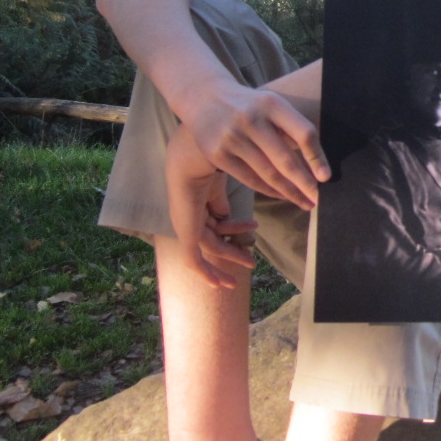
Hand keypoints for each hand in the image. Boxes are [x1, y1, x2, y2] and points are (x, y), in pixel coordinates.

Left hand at [167, 125, 258, 288]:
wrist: (197, 156)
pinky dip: (206, 273)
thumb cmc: (209, 163)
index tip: (254, 227)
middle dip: (233, 250)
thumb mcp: (218, 186)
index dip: (233, 228)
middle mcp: (188, 217)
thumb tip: (226, 215)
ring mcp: (186, 226)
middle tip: (252, 261)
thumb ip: (220, 202)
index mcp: (195, 203)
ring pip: (211, 249)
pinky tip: (220, 284)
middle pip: (213, 239)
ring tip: (251, 261)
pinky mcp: (186, 234)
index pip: (214, 222)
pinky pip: (193, 260)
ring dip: (231, 257)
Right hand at [183, 82, 328, 210]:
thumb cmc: (249, 105)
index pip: (303, 133)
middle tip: (318, 200)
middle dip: (305, 184)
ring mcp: (232, 137)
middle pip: (285, 159)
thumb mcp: (271, 105)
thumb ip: (290, 128)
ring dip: (289, 192)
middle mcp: (251, 119)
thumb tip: (317, 167)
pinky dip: (269, 190)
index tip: (326, 177)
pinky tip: (282, 196)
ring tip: (304, 202)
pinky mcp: (218, 154)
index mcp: (272, 104)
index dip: (317, 157)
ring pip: (268, 173)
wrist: (204, 97)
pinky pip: (250, 179)